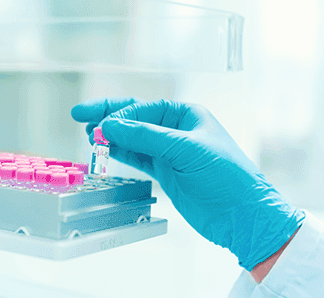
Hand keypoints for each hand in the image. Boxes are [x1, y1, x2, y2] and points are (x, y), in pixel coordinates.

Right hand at [71, 97, 303, 270]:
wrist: (243, 216)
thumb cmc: (228, 177)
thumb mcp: (186, 151)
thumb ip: (146, 137)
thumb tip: (111, 125)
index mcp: (188, 115)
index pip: (145, 107)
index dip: (121, 113)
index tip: (102, 123)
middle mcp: (178, 130)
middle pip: (135, 118)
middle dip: (108, 116)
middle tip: (80, 114)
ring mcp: (171, 152)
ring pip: (133, 139)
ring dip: (111, 136)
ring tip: (88, 134)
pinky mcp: (167, 173)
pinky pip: (138, 158)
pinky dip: (120, 153)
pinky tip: (105, 150)